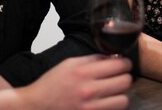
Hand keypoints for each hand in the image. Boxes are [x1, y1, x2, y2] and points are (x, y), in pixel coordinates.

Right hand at [6, 55, 132, 109]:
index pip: (119, 64)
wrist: (36, 106)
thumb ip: (92, 60)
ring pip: (124, 100)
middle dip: (125, 77)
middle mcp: (89, 91)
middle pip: (125, 82)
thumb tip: (112, 57)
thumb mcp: (69, 64)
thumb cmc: (51, 84)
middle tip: (120, 76)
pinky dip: (113, 106)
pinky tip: (107, 102)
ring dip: (121, 95)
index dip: (124, 62)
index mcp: (83, 72)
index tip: (123, 63)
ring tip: (114, 92)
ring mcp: (91, 108)